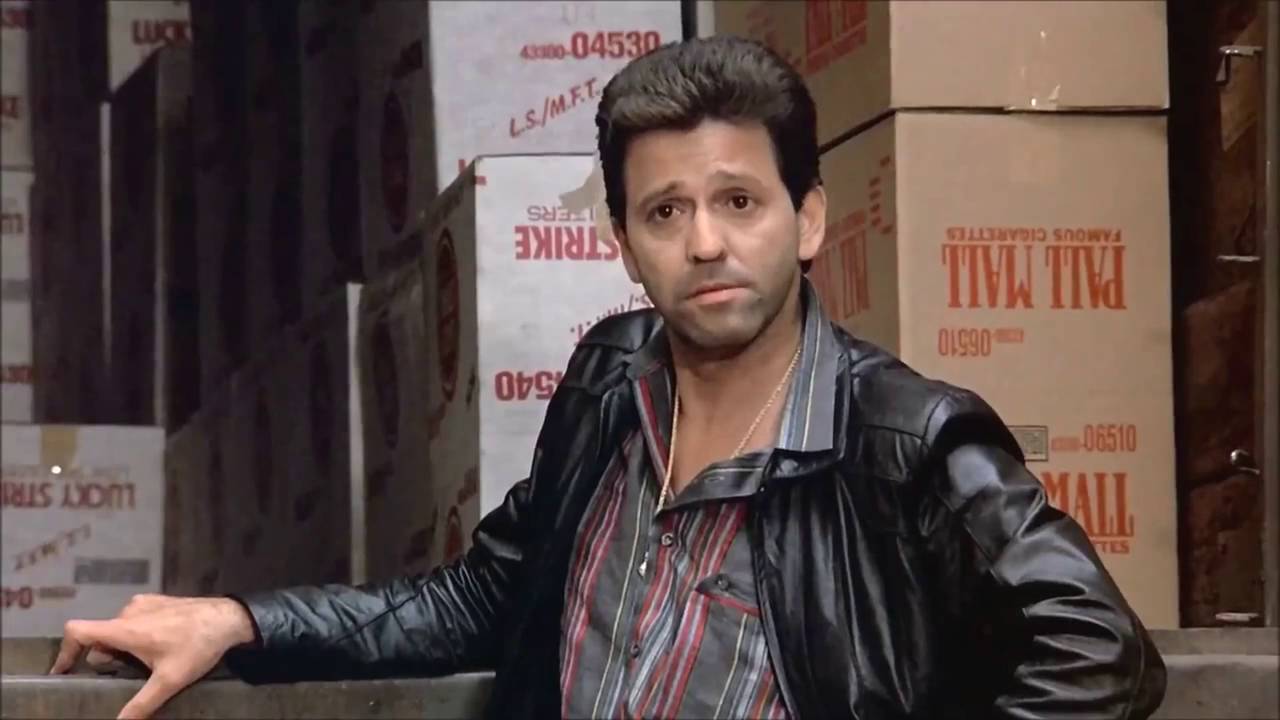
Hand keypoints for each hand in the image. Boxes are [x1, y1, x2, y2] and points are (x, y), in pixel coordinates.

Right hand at [48, 594, 256, 718]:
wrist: (229, 618)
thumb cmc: (197, 646)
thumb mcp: (169, 680)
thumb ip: (141, 704)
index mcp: (124, 628)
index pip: (78, 631)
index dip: (64, 651)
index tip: (63, 671)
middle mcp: (128, 611)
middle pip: (100, 637)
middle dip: (107, 658)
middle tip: (128, 673)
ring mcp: (144, 603)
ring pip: (118, 629)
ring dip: (123, 647)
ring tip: (148, 662)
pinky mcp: (157, 600)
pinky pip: (134, 619)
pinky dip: (136, 634)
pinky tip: (160, 646)